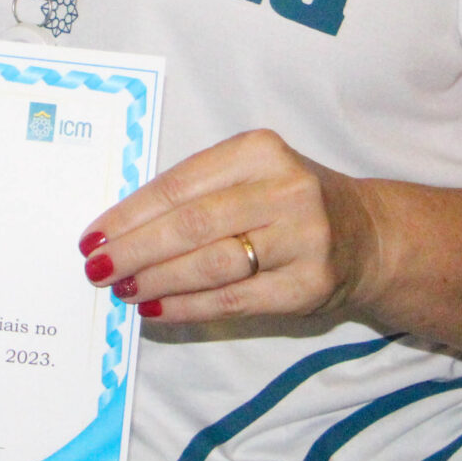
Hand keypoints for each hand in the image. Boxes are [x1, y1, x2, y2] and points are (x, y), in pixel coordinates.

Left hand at [76, 130, 377, 325]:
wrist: (369, 235)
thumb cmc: (289, 201)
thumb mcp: (251, 174)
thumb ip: (197, 191)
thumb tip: (122, 228)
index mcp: (260, 151)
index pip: (178, 185)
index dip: (129, 213)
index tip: (93, 234)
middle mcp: (285, 190)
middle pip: (190, 225)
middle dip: (134, 249)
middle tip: (97, 267)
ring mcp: (302, 239)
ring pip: (210, 264)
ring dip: (156, 280)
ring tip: (123, 288)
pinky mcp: (308, 285)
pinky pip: (233, 300)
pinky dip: (187, 307)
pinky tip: (156, 309)